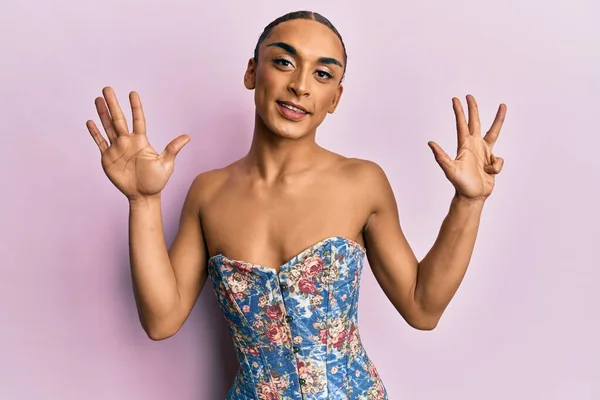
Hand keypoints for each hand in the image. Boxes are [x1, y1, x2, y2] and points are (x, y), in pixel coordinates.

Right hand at [86, 87, 189, 201]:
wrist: (143, 195)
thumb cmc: (156, 181)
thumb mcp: (166, 164)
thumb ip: (173, 149)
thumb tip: (188, 136)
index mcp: (141, 141)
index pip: (138, 120)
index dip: (136, 107)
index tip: (133, 93)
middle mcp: (128, 141)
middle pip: (119, 119)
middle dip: (113, 104)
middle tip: (107, 89)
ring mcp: (117, 148)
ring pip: (108, 127)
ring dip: (102, 113)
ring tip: (98, 99)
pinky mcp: (108, 157)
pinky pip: (100, 142)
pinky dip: (95, 133)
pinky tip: (90, 121)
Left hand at [428, 94, 505, 200]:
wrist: (473, 197)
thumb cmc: (461, 184)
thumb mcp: (451, 170)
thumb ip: (441, 157)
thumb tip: (430, 143)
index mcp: (464, 145)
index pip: (462, 124)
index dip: (459, 111)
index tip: (457, 98)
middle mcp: (474, 145)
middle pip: (475, 122)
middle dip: (473, 109)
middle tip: (469, 95)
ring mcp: (484, 152)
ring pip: (494, 132)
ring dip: (498, 119)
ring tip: (502, 106)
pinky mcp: (492, 161)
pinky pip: (498, 160)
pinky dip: (496, 168)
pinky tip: (489, 174)